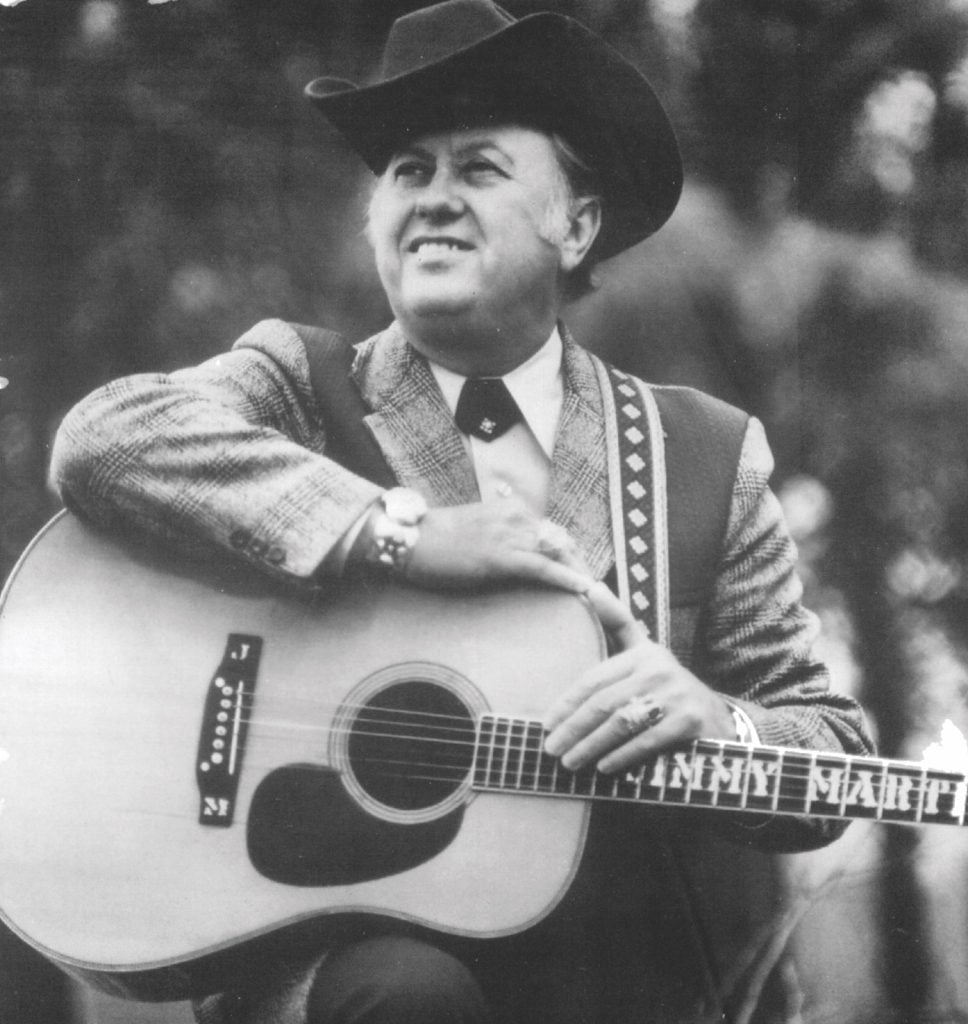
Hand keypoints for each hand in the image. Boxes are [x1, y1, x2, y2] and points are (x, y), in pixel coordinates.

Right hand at [403, 500, 593, 593]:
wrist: (412, 540)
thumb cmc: (438, 539)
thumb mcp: (477, 529)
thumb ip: (500, 535)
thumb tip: (517, 551)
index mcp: (513, 509)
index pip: (553, 532)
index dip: (570, 554)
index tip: (581, 572)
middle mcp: (517, 517)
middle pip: (562, 543)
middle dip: (580, 566)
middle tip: (596, 590)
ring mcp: (510, 535)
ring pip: (558, 554)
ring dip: (579, 575)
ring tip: (598, 597)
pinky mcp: (503, 556)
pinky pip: (543, 567)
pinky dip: (566, 578)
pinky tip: (583, 590)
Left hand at [542, 586, 734, 773]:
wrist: (719, 720)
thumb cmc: (668, 688)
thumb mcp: (646, 651)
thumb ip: (618, 622)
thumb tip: (590, 586)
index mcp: (642, 653)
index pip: (595, 679)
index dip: (568, 703)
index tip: (547, 724)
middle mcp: (658, 669)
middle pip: (604, 702)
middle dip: (574, 728)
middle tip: (552, 750)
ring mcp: (675, 694)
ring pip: (621, 722)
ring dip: (591, 745)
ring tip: (571, 762)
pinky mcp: (689, 720)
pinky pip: (646, 740)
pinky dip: (622, 755)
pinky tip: (604, 767)